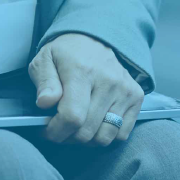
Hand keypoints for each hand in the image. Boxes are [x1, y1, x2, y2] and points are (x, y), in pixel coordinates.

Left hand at [29, 33, 143, 145]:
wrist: (93, 38)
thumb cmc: (65, 54)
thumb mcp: (44, 61)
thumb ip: (44, 82)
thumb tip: (45, 103)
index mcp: (82, 71)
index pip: (72, 116)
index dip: (56, 131)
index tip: (45, 131)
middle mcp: (108, 81)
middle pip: (87, 131)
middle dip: (67, 138)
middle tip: (58, 129)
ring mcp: (125, 90)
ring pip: (105, 137)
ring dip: (86, 140)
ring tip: (76, 127)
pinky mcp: (136, 97)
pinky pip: (121, 134)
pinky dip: (106, 135)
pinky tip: (94, 123)